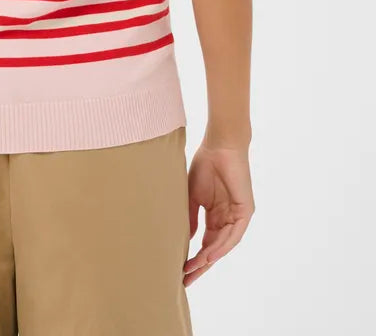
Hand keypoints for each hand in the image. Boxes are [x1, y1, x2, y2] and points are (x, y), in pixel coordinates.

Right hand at [183, 141, 254, 285]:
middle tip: (186, 280)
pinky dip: (221, 245)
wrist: (220, 146)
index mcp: (216, 216)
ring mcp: (237, 216)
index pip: (206, 244)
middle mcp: (228, 219)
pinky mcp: (246, 211)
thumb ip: (191, 217)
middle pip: (215, 249)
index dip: (194, 258)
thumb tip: (188, 239)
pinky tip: (209, 254)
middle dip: (201, 265)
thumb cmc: (206, 165)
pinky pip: (234, 234)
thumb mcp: (193, 196)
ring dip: (208, 258)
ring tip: (193, 269)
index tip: (180, 271)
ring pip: (224, 245)